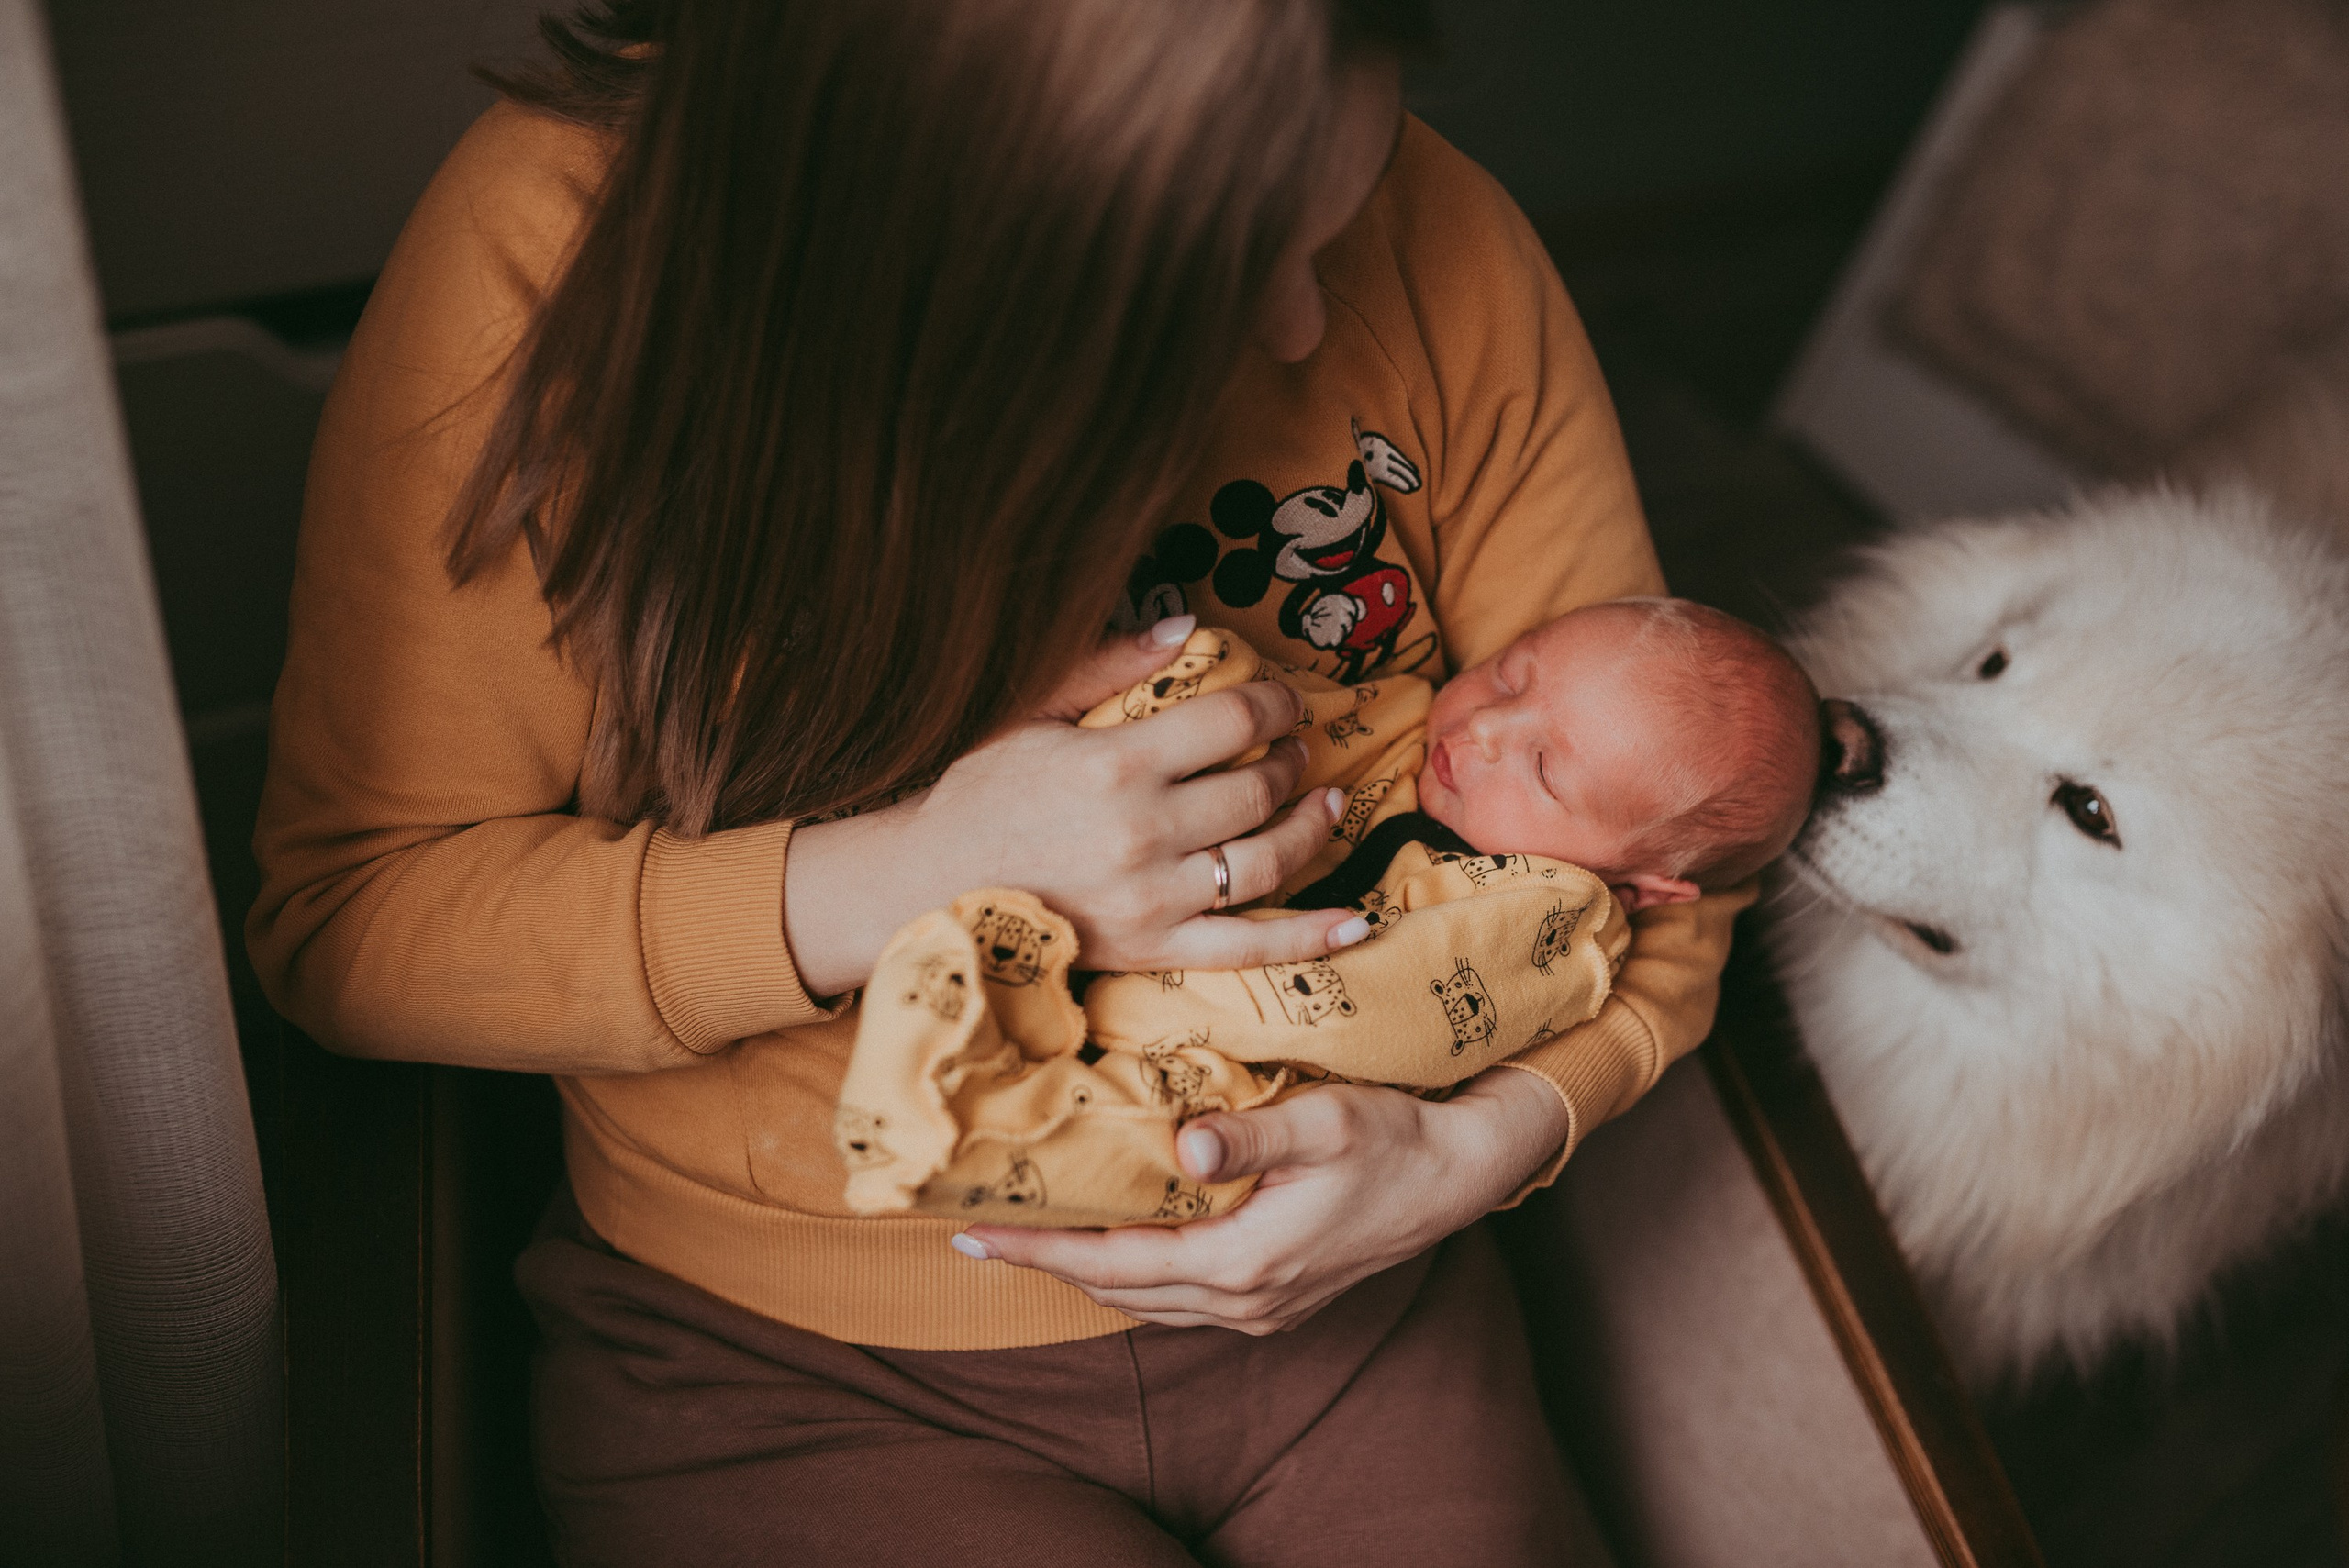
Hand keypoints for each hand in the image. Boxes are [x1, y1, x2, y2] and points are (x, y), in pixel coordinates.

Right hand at [784, 616, 1368, 994]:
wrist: (929, 886)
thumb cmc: (980, 794)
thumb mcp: (1032, 713)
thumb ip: (1108, 665)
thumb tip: (1186, 625)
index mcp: (1117, 764)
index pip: (1233, 723)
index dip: (1274, 704)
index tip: (1283, 700)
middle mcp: (1145, 832)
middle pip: (1259, 790)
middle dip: (1293, 761)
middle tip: (1297, 751)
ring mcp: (1155, 898)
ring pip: (1267, 860)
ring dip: (1311, 826)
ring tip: (1325, 802)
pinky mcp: (1155, 949)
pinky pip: (1250, 948)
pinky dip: (1310, 935)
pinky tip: (1357, 922)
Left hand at [961, 1065, 1571, 1332]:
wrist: (1460, 1174)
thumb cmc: (1394, 1138)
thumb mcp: (1325, 1120)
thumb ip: (1251, 1134)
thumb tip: (1186, 1141)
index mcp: (1244, 1262)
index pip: (1113, 1263)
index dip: (1038, 1249)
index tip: (971, 1235)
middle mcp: (1244, 1300)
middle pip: (1116, 1290)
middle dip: (1044, 1262)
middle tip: (974, 1232)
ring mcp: (1261, 1308)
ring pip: (1144, 1299)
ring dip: (1085, 1269)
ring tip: (1027, 1233)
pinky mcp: (1275, 1298)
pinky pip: (1178, 1296)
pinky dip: (1131, 1272)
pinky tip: (1110, 1239)